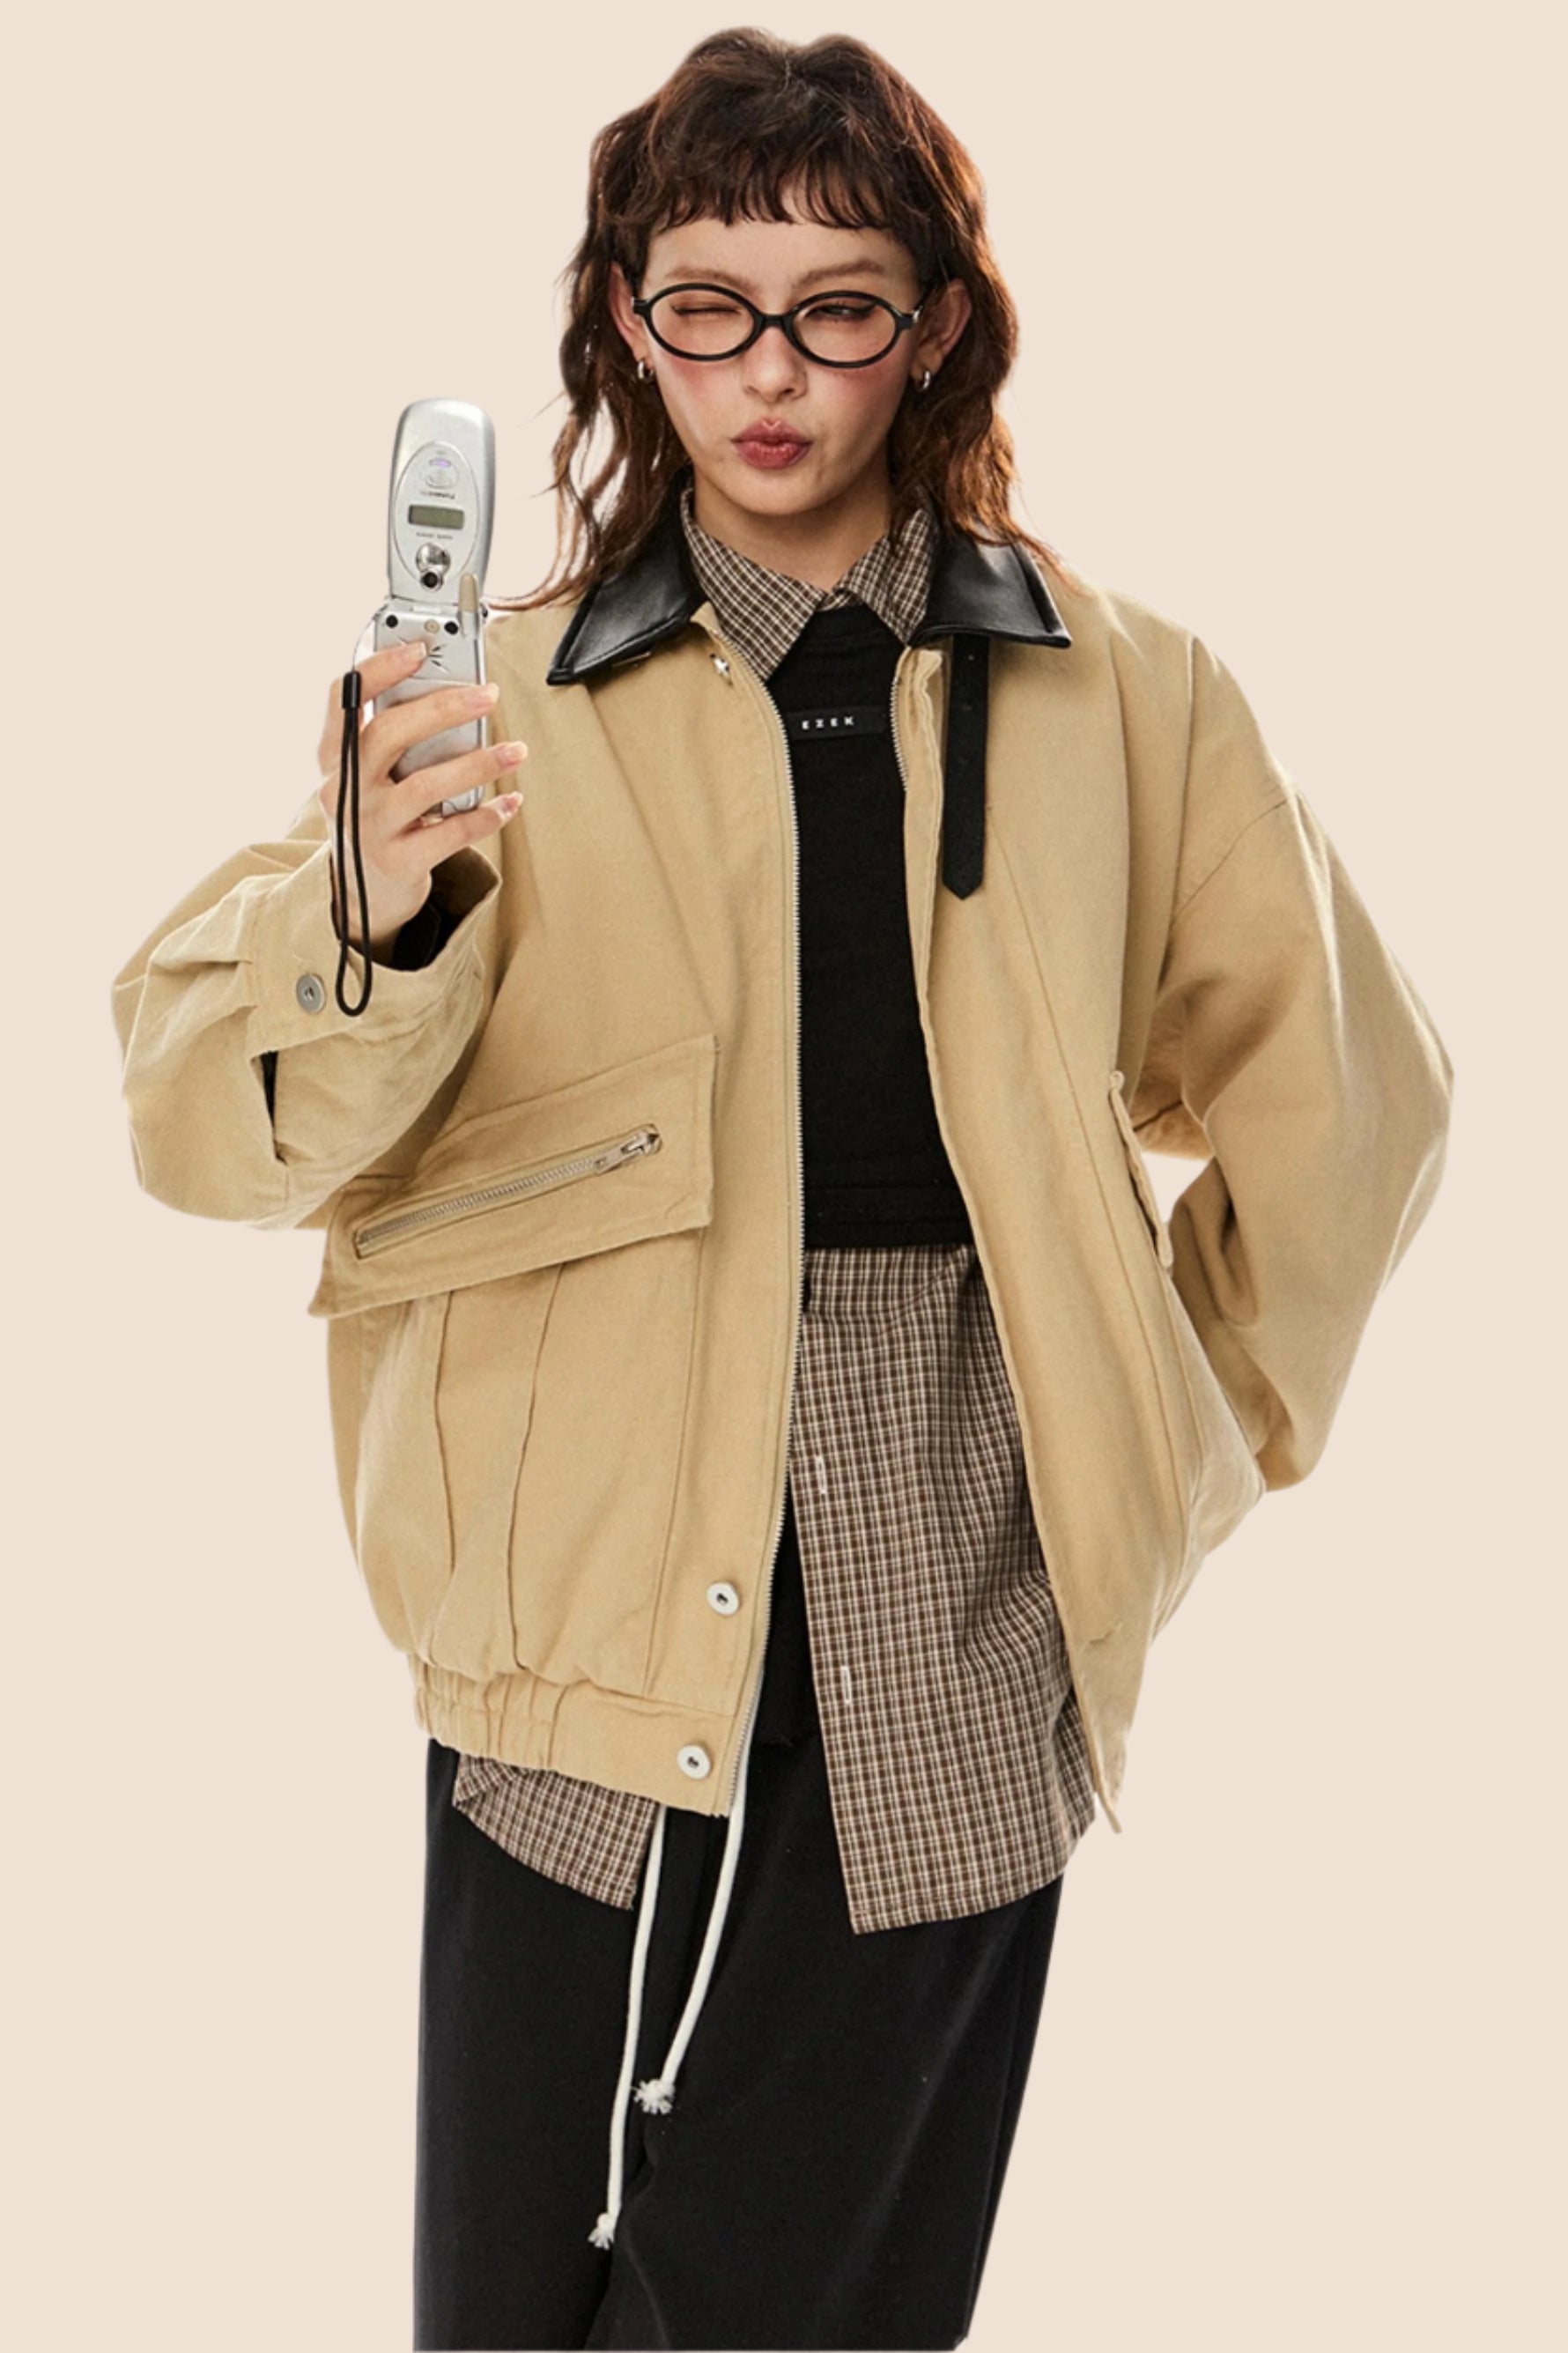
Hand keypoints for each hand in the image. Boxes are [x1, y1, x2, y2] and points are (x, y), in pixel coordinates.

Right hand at [315, 637, 525, 955]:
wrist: (363, 898)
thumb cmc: (377, 818)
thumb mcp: (369, 777)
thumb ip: (394, 739)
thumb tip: (454, 695)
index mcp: (333, 757)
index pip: (343, 699)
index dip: (379, 668)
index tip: (420, 648)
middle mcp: (344, 789)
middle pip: (389, 734)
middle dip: (443, 708)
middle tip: (488, 696)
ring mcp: (368, 827)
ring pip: (425, 785)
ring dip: (477, 763)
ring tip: (516, 750)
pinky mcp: (397, 862)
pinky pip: (450, 834)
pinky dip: (485, 816)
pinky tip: (509, 802)